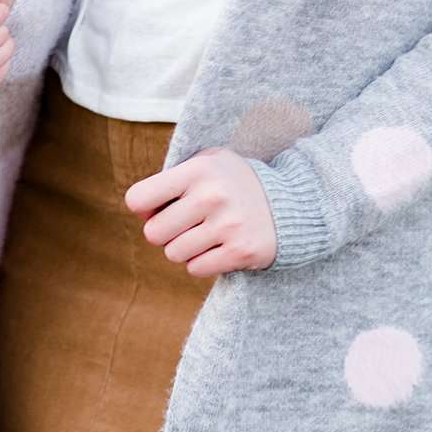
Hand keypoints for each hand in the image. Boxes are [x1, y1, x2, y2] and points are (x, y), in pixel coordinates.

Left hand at [123, 146, 277, 276]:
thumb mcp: (208, 163)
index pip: (138, 198)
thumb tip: (141, 212)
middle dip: (165, 232)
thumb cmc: (236, 183)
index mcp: (198, 170)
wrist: (292, 203)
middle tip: (186, 224)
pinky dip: (203, 262)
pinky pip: (196, 269)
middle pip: (153, 233)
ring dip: (185, 248)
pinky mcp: (240, 252)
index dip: (143, 207)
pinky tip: (219, 246)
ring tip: (206, 234)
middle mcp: (211, 196)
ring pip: (173, 254)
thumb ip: (171, 179)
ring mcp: (227, 225)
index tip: (158, 207)